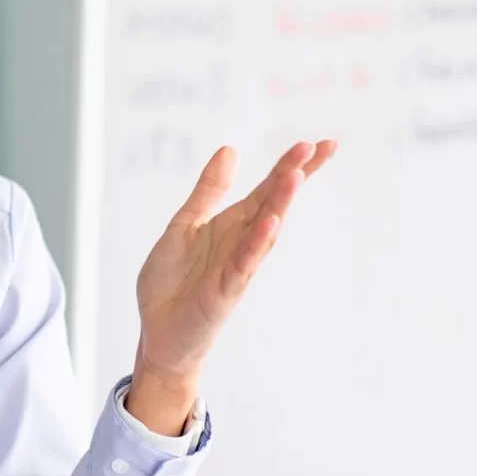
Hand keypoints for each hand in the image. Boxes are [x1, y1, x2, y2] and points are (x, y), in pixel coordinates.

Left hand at [128, 140, 336, 432]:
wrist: (158, 332)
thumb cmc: (172, 282)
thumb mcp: (185, 224)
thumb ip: (208, 191)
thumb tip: (231, 149)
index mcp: (231, 224)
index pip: (267, 190)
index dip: (291, 166)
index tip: (318, 143)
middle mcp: (241, 242)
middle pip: (273, 203)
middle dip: (294, 175)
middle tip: (318, 147)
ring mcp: (237, 267)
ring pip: (264, 231)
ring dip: (280, 204)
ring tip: (295, 175)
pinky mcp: (225, 291)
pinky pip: (244, 264)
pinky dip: (256, 244)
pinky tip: (269, 224)